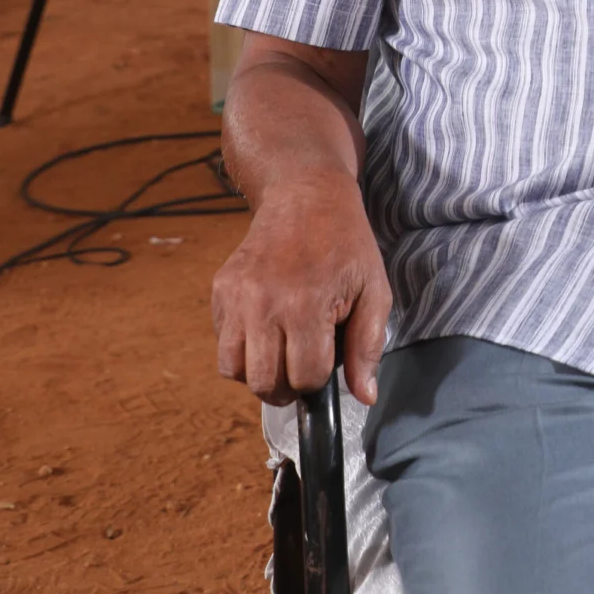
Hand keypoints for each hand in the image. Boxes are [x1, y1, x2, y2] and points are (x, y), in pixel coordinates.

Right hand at [211, 175, 391, 406]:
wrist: (305, 196)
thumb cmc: (346, 244)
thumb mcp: (374, 290)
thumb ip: (368, 347)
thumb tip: (364, 397)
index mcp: (305, 305)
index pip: (304, 378)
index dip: (320, 378)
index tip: (329, 356)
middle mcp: (263, 304)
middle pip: (263, 383)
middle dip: (287, 385)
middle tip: (303, 364)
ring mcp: (236, 297)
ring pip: (233, 370)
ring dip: (259, 372)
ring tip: (282, 350)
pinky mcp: (219, 291)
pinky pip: (222, 343)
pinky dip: (242, 348)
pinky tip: (267, 327)